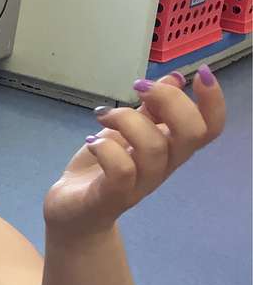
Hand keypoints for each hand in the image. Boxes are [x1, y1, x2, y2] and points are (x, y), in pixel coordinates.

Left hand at [43, 69, 224, 236]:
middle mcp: (162, 168)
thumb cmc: (101, 168)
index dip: (213, 100)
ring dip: (126, 119)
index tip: (199, 74)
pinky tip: (92, 142)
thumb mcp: (125, 130)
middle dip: (169, 100)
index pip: (210, 128)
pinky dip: (106, 148)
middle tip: (139, 88)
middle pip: (191, 133)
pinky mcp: (111, 197)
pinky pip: (122, 170)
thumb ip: (150, 108)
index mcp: (171, 148)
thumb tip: (176, 77)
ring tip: (103, 115)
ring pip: (153, 147)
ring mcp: (139, 185)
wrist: (70, 211)